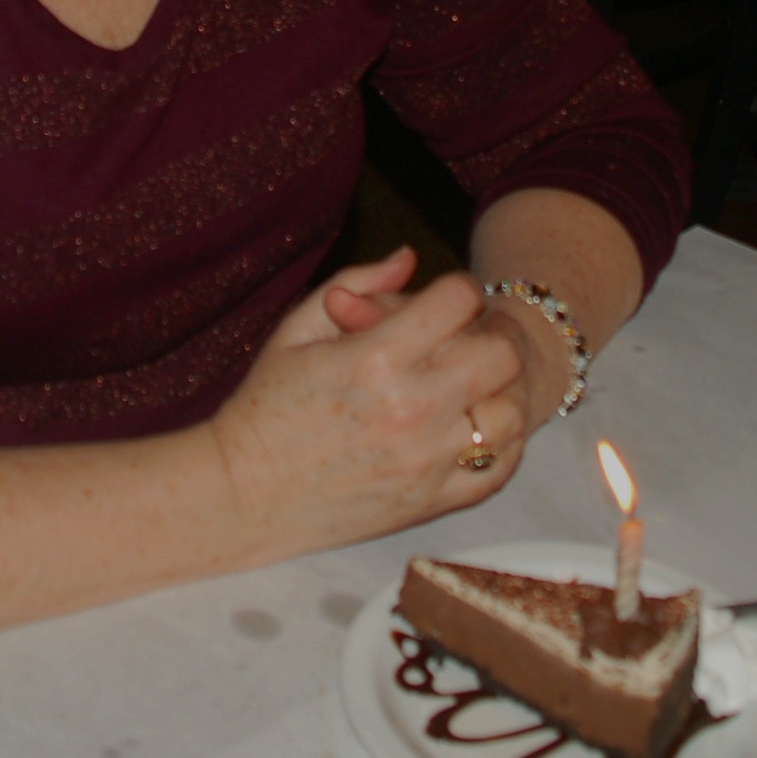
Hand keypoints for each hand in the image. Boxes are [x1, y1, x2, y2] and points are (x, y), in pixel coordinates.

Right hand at [209, 255, 527, 564]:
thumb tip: (409, 256)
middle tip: (474, 334)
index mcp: (373, 357)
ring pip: (511, 413)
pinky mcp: (432, 501)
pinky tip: (474, 426)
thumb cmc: (265, 405)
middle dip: (494, 331)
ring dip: (500, 389)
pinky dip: (501, 443)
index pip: (458, 300)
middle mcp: (410, 409)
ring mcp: (426, 460)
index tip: (446, 298)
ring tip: (475, 383)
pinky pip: (500, 469)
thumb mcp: (296, 330)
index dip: (458, 288)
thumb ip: (357, 284)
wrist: (245, 495)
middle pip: (501, 354)